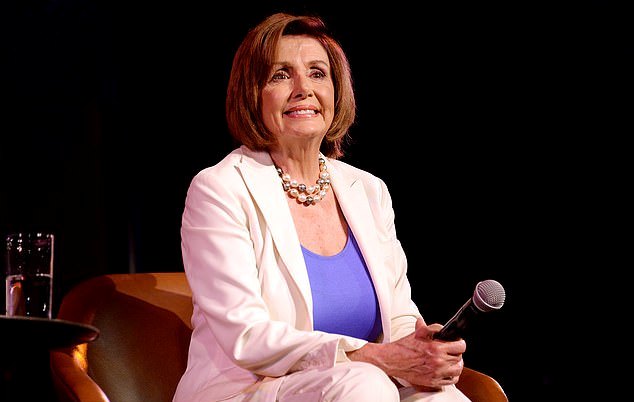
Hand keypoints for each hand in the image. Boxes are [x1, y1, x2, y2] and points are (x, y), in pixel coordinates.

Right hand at [347, 318, 465, 389]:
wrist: (393, 360)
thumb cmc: (404, 346)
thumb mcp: (418, 332)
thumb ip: (432, 328)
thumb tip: (442, 328)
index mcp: (436, 347)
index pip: (460, 346)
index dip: (460, 343)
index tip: (457, 342)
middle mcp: (438, 361)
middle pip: (459, 358)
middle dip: (457, 353)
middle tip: (452, 351)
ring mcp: (436, 373)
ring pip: (458, 370)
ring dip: (457, 364)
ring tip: (452, 361)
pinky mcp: (433, 381)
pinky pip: (451, 381)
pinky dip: (452, 376)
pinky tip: (448, 370)